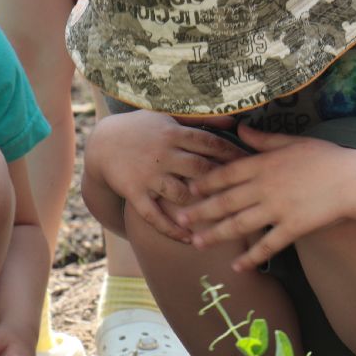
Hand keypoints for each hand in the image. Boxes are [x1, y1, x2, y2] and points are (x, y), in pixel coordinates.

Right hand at [91, 112, 246, 243]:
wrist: (101, 143)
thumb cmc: (142, 130)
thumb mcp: (169, 118)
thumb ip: (200, 121)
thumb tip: (235, 121)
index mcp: (174, 133)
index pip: (211, 143)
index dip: (233, 154)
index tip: (254, 166)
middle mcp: (163, 154)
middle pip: (200, 169)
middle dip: (224, 182)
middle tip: (247, 196)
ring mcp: (148, 175)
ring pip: (180, 194)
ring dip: (201, 208)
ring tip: (223, 221)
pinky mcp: (134, 192)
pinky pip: (154, 215)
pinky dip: (171, 229)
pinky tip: (189, 238)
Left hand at [180, 124, 355, 270]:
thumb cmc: (328, 158)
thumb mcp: (295, 142)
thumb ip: (265, 140)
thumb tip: (241, 130)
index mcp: (265, 164)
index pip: (226, 174)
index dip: (205, 183)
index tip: (189, 189)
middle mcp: (266, 187)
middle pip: (226, 201)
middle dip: (201, 212)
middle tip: (181, 220)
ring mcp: (278, 209)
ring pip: (240, 224)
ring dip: (217, 235)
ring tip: (198, 243)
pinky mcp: (293, 227)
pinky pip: (268, 245)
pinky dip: (252, 258)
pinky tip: (239, 267)